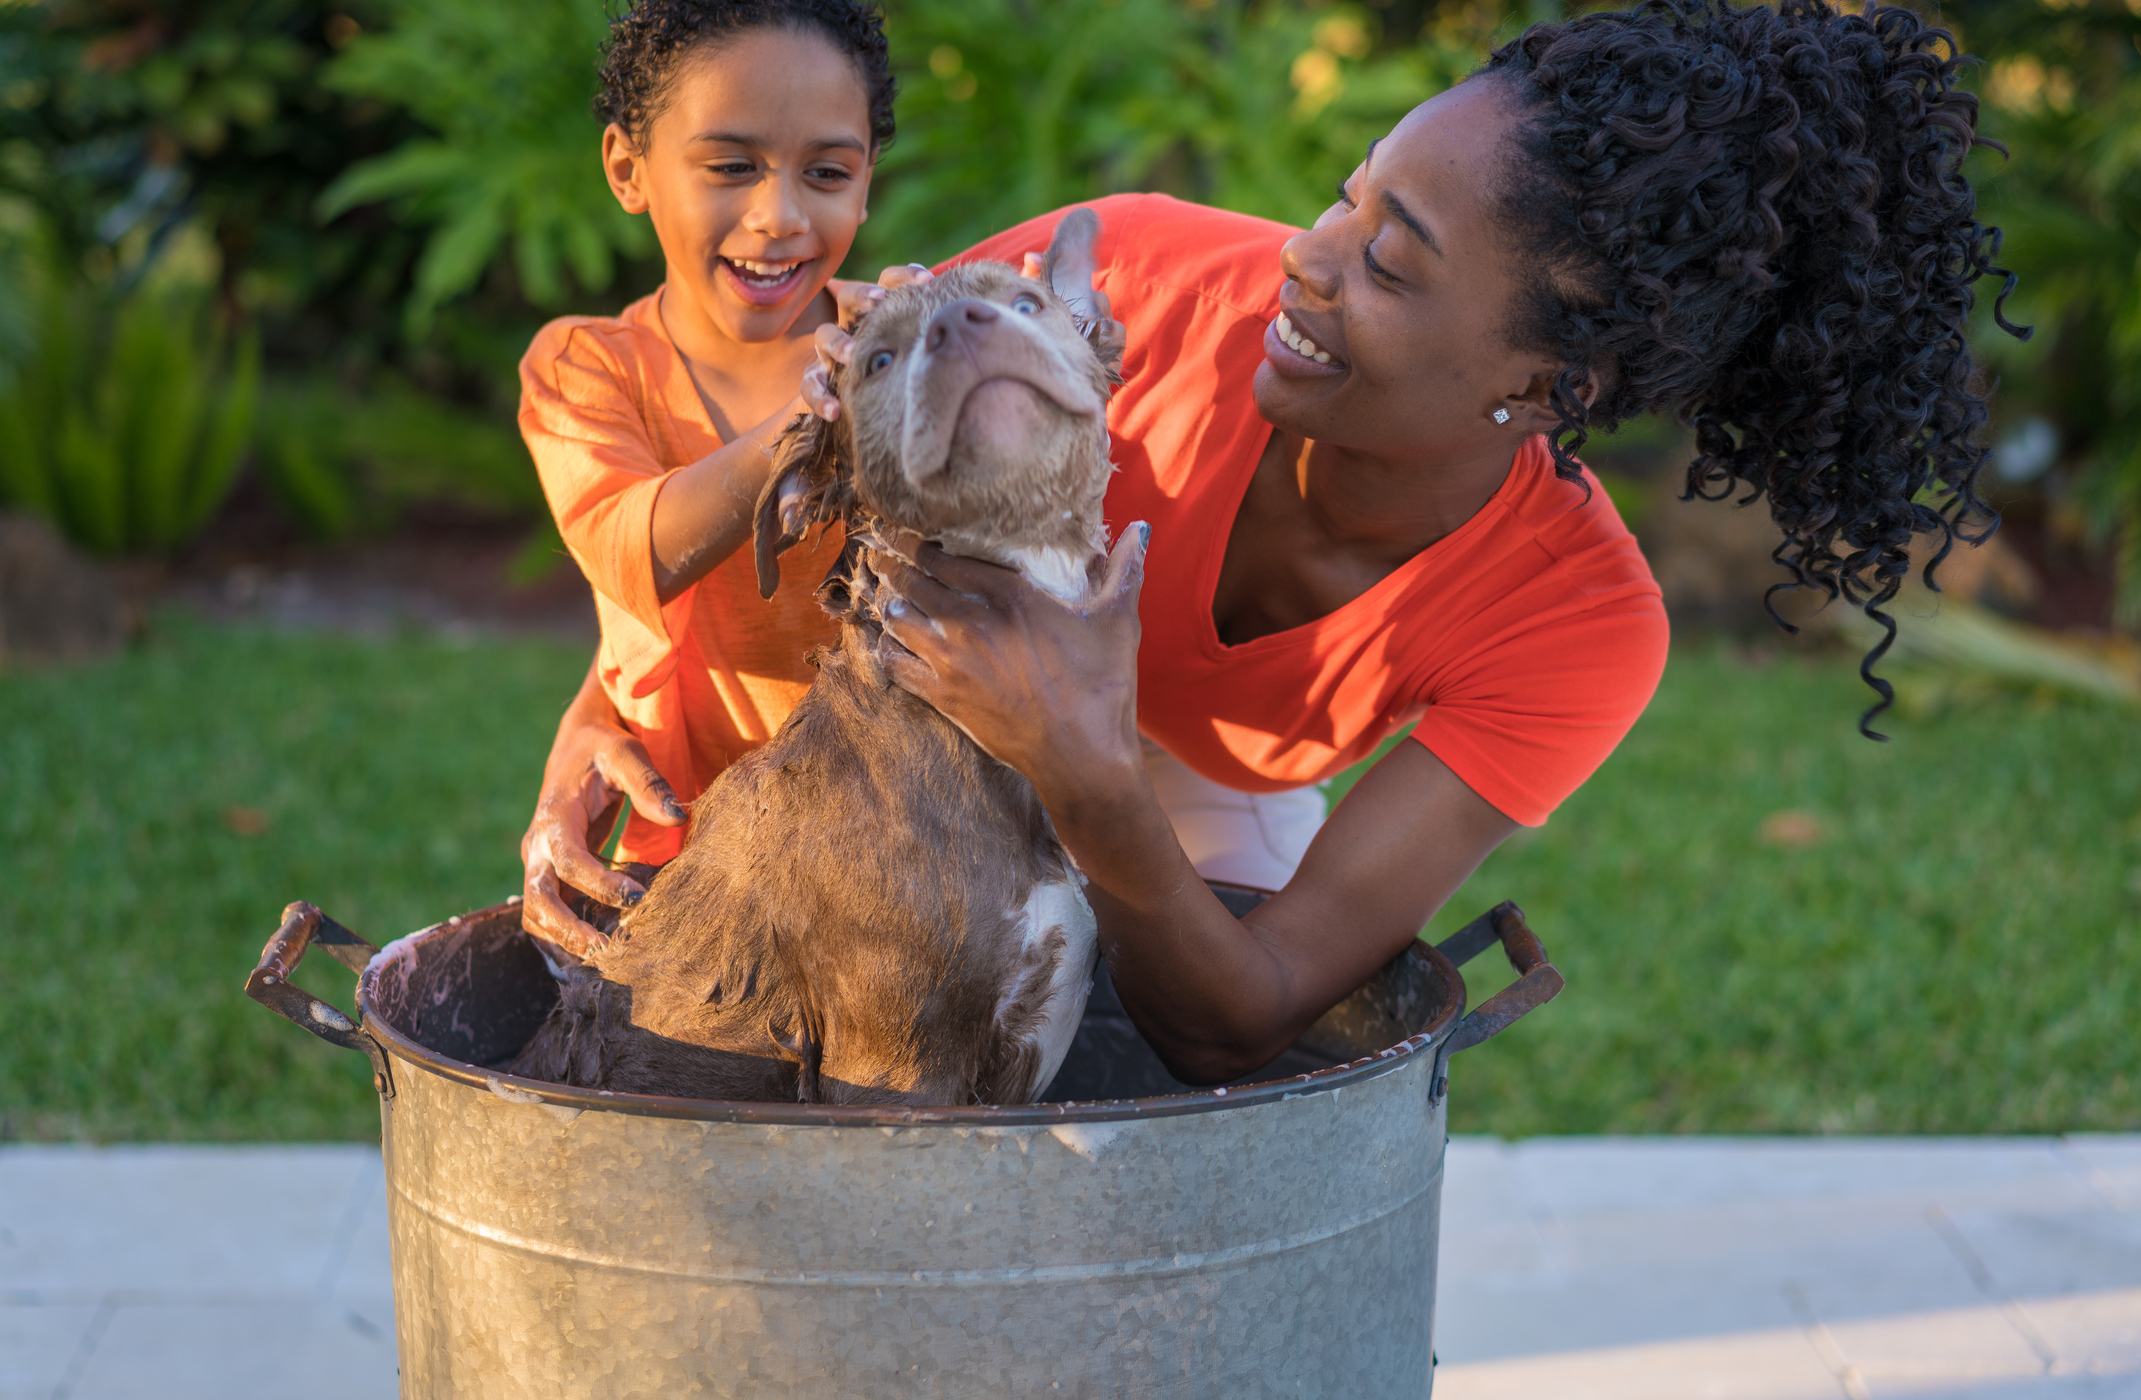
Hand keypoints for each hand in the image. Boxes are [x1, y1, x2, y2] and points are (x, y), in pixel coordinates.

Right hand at [520, 699, 686, 957]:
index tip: (637, 897)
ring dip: (564, 939)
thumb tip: (677, 816)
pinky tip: (602, 946)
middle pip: (537, 899)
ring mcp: (539, 862)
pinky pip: (549, 911)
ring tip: (606, 959)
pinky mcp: (549, 872)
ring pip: (536, 914)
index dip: (599, 883)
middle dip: (568, 930)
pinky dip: (566, 934)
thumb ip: (649, 782)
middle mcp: (537, 844)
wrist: (578, 745)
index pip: (567, 860)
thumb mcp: (626, 752)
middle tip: (607, 951)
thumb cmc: (603, 747)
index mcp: (554, 815)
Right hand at [805, 264, 936, 422]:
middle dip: (862, 296)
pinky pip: (810, 385)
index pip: (888, 281)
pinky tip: (835, 411)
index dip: (904, 277)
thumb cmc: (904, 372)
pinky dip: (820, 396)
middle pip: (848, 297)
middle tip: (878, 300)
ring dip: (838, 343)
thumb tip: (982, 316)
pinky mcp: (817, 380)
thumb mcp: (922, 349)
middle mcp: (852, 323)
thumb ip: (941, 331)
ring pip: (824, 335)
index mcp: (878, 310)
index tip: (928, 281)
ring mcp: (831, 351)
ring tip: (851, 354)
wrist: (862, 408)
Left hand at [865, 525, 1149, 805]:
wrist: (1081, 756)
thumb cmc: (1102, 687)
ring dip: (890, 605)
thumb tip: (1139, 529)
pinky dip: (887, 650)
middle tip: (882, 556)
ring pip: (897, 618)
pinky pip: (894, 664)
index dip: (918, 542)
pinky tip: (889, 644)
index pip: (943, 556)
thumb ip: (1123, 571)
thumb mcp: (1118, 622)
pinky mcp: (942, 696)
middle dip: (895, 566)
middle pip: (912, 581)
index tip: (907, 535)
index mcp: (1009, 595)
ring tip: (888, 598)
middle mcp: (971, 621)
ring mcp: (951, 661)